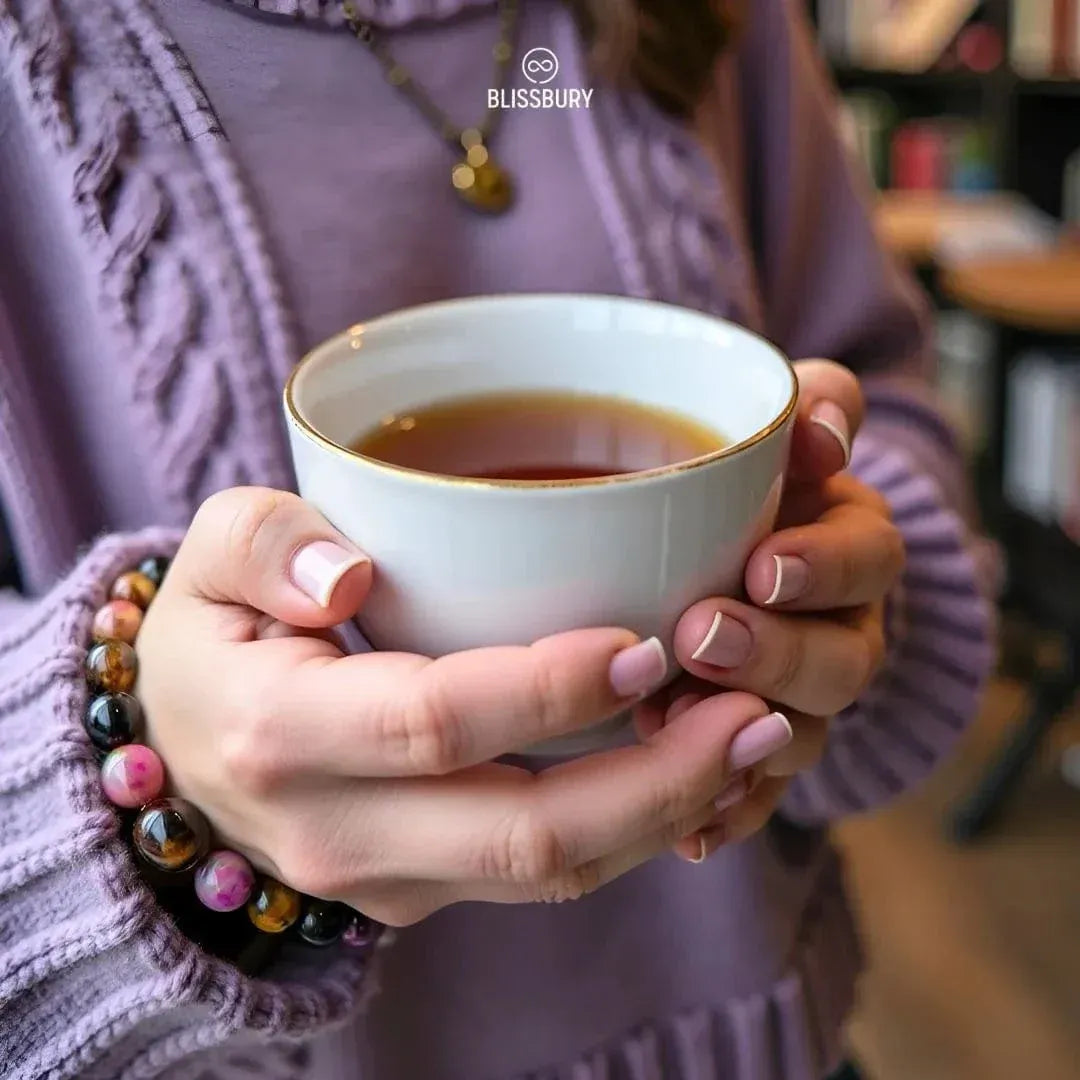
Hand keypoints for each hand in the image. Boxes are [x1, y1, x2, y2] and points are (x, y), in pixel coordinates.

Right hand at [138, 488, 788, 924]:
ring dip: (667, 812)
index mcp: (283, 735)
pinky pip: (545, 875)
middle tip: (754, 712)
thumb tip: (348, 574)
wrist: (181, 760)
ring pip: (552, 872)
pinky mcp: (426, 890)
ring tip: (755, 740)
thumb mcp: (205, 561)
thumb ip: (263, 545)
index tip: (643, 644)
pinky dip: (631, 829)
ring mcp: (390, 877)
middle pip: (526, 831)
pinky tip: (693, 770)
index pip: (437, 722)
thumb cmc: (209, 639)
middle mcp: (341, 829)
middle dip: (656, 780)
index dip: (548, 688)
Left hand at [649, 361, 904, 861]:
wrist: (736, 558)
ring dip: (739, 737)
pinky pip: (757, 796)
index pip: (866, 561)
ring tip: (665, 723)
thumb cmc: (752, 483)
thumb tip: (821, 425)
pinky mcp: (759, 754)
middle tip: (702, 636)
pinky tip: (692, 832)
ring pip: (798, 736)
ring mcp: (802, 701)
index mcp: (849, 550)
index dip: (824, 567)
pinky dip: (729, 813)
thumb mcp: (786, 426)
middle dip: (774, 653)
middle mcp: (840, 632)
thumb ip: (815, 405)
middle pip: (839, 663)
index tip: (763, 564)